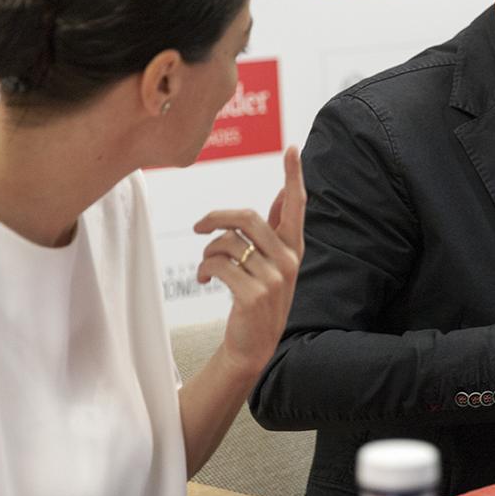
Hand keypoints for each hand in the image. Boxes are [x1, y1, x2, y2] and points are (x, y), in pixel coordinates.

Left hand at [193, 147, 305, 379]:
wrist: (252, 346)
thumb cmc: (259, 300)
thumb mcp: (274, 265)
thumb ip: (278, 232)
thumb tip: (282, 195)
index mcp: (293, 249)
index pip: (296, 206)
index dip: (293, 177)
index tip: (292, 149)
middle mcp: (288, 261)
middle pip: (247, 218)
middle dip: (216, 218)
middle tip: (198, 226)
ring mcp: (273, 278)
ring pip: (228, 243)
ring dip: (208, 253)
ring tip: (206, 268)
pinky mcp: (254, 294)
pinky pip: (219, 265)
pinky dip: (205, 269)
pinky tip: (205, 279)